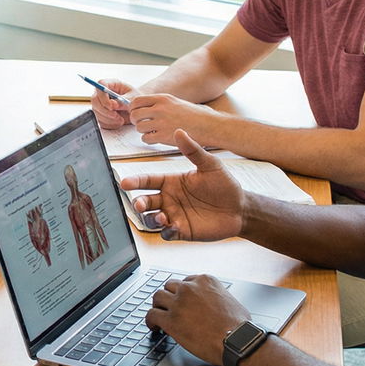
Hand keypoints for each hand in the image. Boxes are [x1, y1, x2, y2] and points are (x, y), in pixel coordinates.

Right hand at [90, 78, 134, 127]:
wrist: (137, 108)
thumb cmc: (135, 99)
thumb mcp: (133, 97)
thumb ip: (123, 101)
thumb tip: (113, 105)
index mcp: (110, 84)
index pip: (100, 85)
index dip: (103, 96)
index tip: (112, 106)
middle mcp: (102, 93)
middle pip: (95, 100)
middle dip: (105, 110)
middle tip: (116, 115)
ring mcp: (100, 104)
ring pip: (96, 112)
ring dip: (108, 119)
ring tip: (121, 119)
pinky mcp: (101, 114)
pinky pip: (100, 121)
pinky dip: (110, 124)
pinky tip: (119, 122)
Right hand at [120, 130, 244, 240]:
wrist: (240, 208)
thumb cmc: (225, 186)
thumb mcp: (210, 165)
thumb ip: (193, 150)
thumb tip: (180, 132)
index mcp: (172, 182)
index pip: (148, 180)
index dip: (135, 181)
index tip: (124, 182)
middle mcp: (170, 199)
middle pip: (146, 201)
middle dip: (139, 203)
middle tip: (140, 204)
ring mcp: (174, 215)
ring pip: (152, 218)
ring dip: (151, 218)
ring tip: (161, 216)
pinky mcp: (182, 230)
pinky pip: (166, 233)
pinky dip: (165, 231)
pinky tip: (172, 227)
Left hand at [127, 93, 215, 145]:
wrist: (209, 125)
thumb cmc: (196, 115)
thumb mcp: (176, 102)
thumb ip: (160, 104)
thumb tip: (145, 107)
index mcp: (163, 98)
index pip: (136, 101)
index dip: (134, 109)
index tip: (136, 113)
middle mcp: (160, 109)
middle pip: (134, 114)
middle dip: (136, 121)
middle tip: (143, 124)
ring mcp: (161, 122)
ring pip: (138, 127)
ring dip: (143, 131)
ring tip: (153, 131)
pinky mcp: (163, 136)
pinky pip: (145, 138)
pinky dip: (149, 140)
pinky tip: (157, 138)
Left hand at [145, 274, 250, 365]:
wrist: (237, 340)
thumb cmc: (239, 326)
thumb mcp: (231, 300)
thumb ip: (217, 297)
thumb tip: (216, 304)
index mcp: (205, 281)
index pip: (186, 281)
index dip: (182, 293)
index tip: (182, 300)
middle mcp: (189, 288)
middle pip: (169, 286)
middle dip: (169, 297)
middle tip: (169, 306)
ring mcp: (178, 303)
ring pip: (157, 297)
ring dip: (157, 306)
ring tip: (159, 314)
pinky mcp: (171, 320)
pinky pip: (152, 315)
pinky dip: (150, 321)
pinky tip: (153, 326)